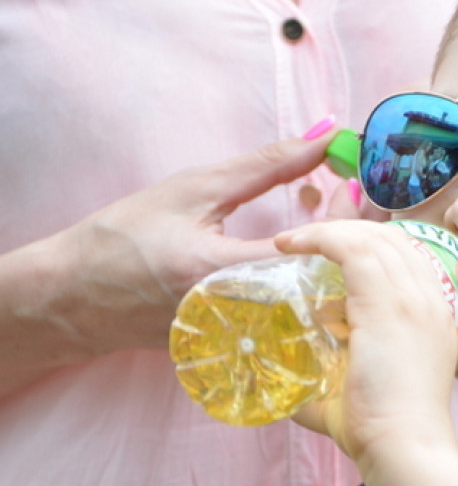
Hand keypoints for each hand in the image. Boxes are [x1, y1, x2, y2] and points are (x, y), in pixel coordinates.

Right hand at [61, 134, 333, 352]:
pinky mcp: (244, 345)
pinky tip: (308, 249)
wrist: (77, 297)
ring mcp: (243, 336)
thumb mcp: (193, 189)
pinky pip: (296, 313)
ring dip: (334, 256)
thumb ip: (264, 167)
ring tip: (332, 219)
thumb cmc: (125, 237)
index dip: (344, 217)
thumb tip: (321, 140)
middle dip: (349, 236)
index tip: (351, 182)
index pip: (312, 250)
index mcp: (225, 272)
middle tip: (352, 198)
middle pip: (324, 280)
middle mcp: (241, 314)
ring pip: (316, 300)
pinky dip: (312, 277)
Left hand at [276, 221, 457, 467]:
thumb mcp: (358, 391)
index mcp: (436, 315)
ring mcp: (412, 299)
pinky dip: (319, 238)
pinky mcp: (387, 303)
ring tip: (293, 240)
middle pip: (391, 240)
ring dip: (328, 231)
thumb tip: (290, 387)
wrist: (405, 447)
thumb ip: (329, 383)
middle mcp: (430, 299)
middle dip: (347, 231)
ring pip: (371, 238)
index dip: (370, 244)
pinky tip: (292, 244)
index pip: (407, 256)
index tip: (331, 250)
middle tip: (306, 241)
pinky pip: (352, 249)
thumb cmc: (381, 432)